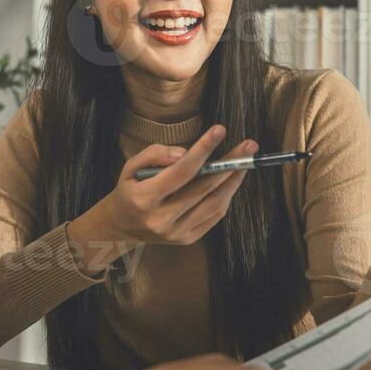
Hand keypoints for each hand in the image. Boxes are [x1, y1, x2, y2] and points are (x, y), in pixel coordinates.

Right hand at [67, 125, 255, 270]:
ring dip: (233, 181)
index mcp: (145, 198)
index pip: (181, 172)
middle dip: (229, 164)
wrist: (121, 227)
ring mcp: (177, 232)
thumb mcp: (130, 166)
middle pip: (204, 188)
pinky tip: (231, 180)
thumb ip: (154, 154)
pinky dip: (226, 196)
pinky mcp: (188, 239)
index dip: (203, 150)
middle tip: (248, 146)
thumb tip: (185, 153)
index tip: (219, 130)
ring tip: (246, 162)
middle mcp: (162, 219)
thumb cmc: (129, 190)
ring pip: (214, 203)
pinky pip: (214, 215)